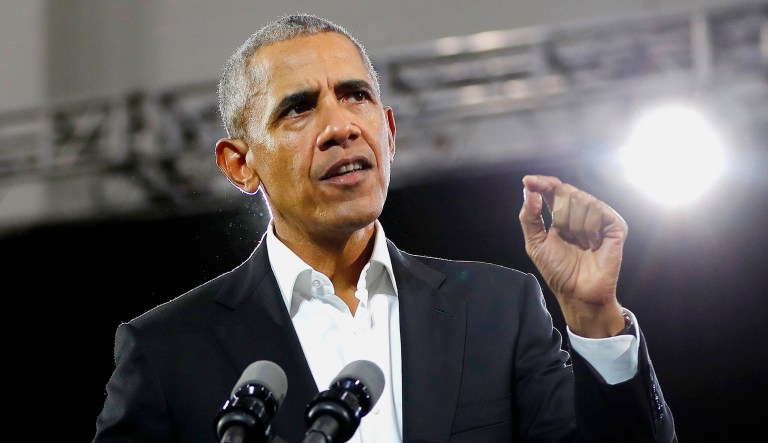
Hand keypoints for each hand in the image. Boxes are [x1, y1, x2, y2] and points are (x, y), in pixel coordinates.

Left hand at [518, 175, 626, 337]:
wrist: (578, 292)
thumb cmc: (558, 271)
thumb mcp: (535, 243)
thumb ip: (529, 216)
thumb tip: (528, 188)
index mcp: (561, 214)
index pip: (553, 188)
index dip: (542, 182)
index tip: (529, 180)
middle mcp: (581, 212)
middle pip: (566, 192)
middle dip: (559, 214)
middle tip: (565, 237)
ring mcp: (600, 218)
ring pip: (582, 200)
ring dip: (574, 226)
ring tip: (580, 244)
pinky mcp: (616, 226)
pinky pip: (598, 210)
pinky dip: (590, 228)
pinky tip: (592, 244)